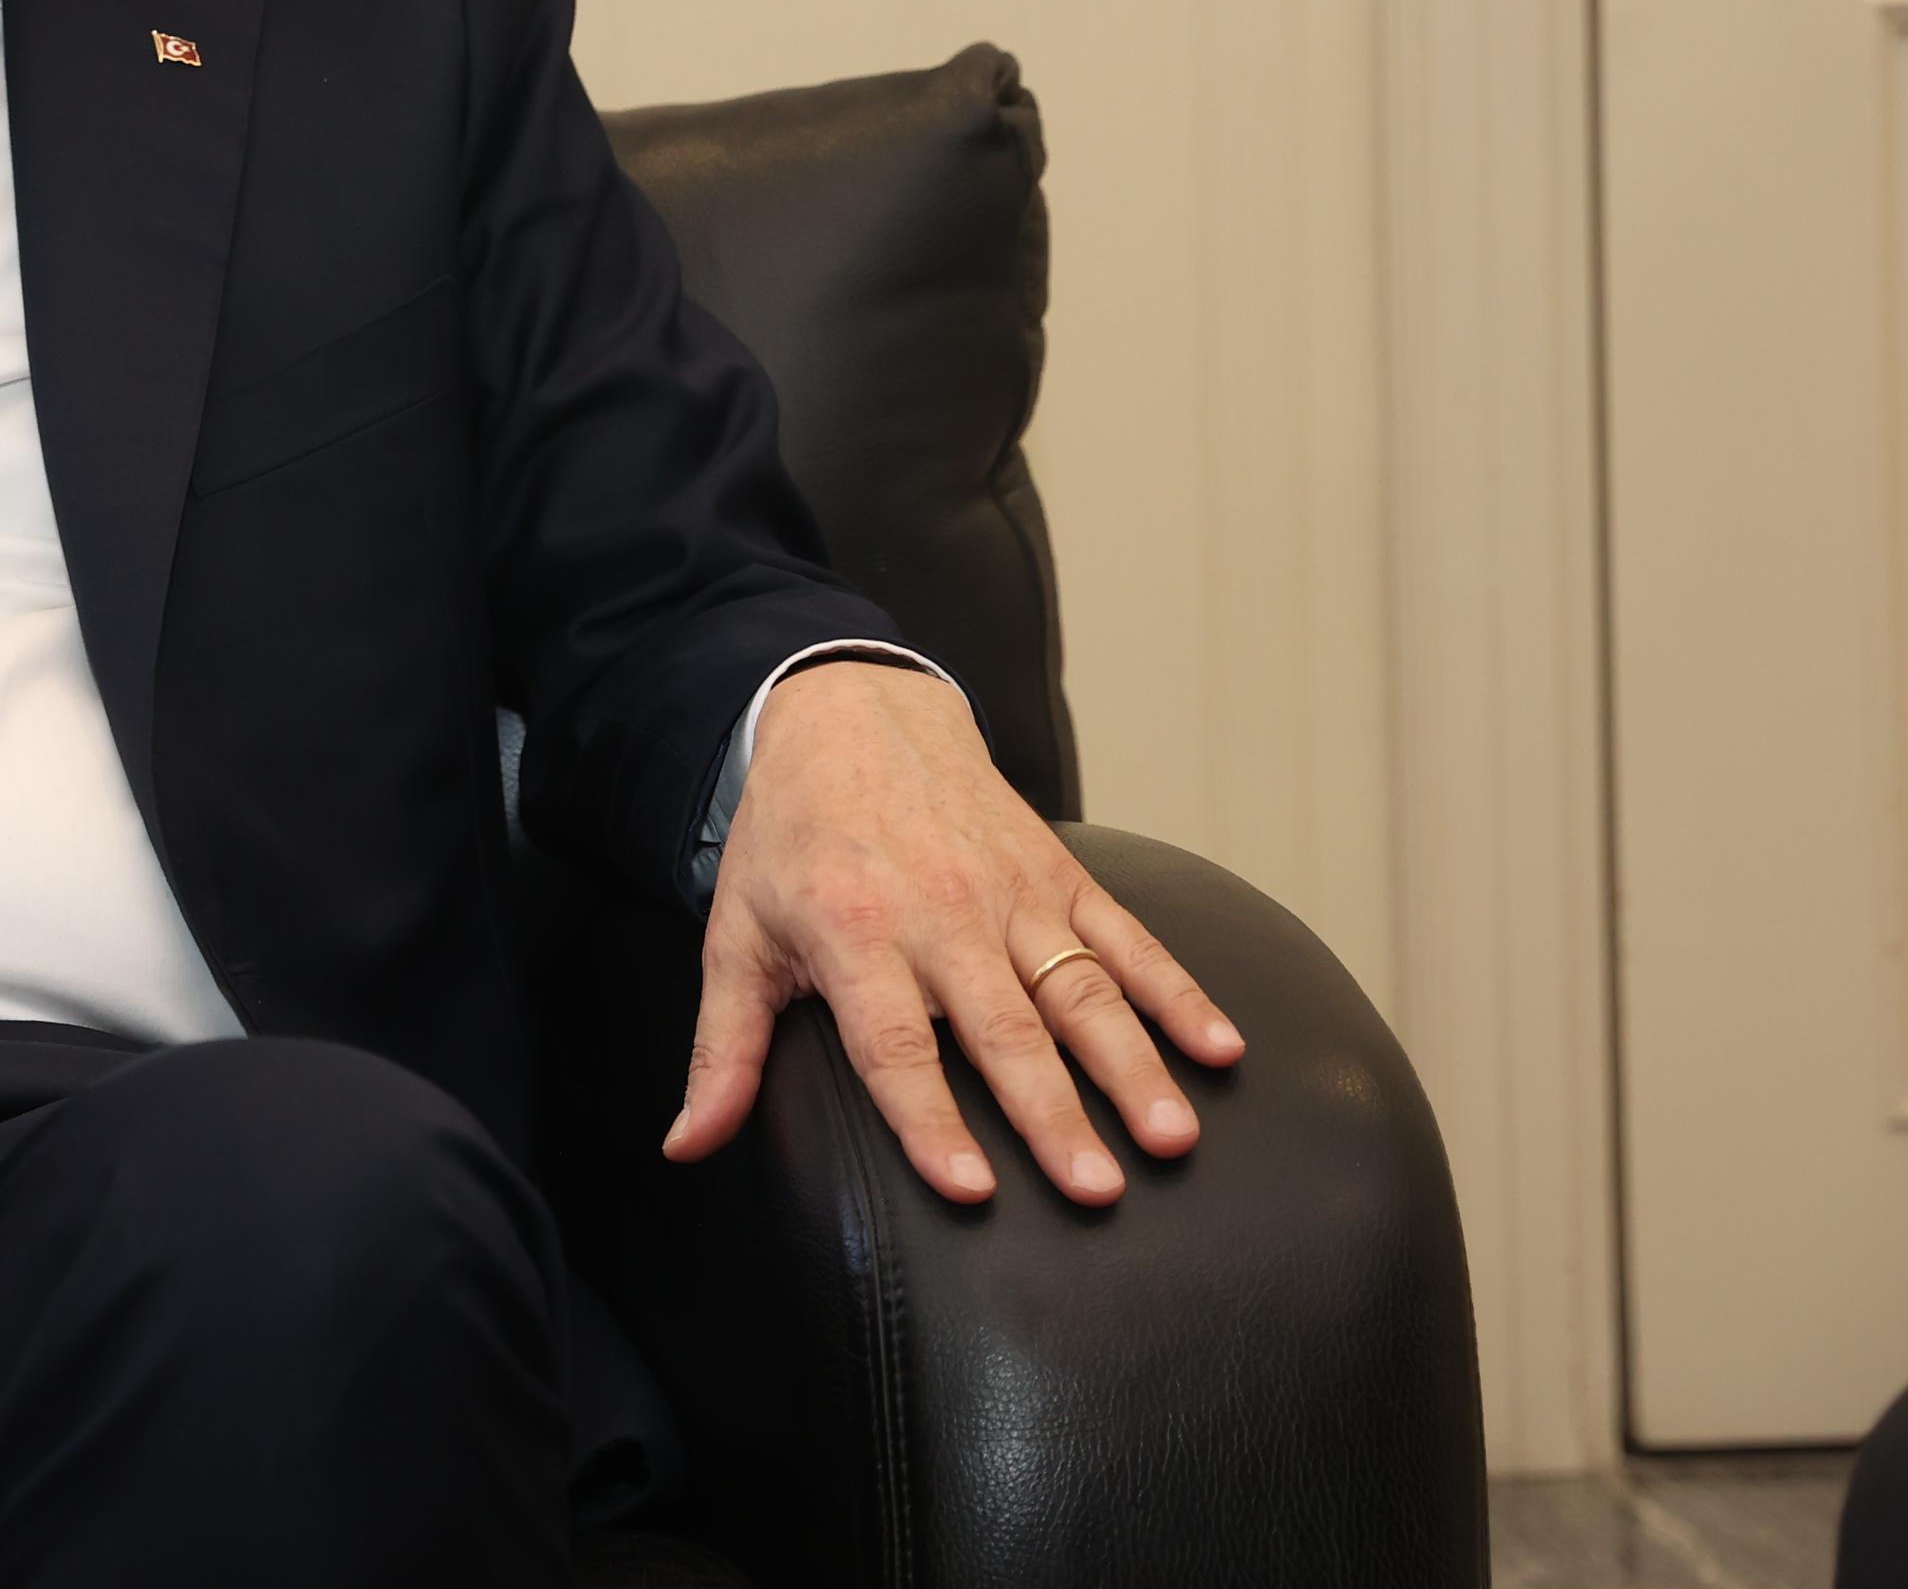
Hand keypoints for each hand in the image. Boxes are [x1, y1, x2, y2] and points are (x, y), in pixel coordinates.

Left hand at [666, 662, 1243, 1206]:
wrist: (852, 715)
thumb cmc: (790, 840)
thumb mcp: (737, 936)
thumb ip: (722, 1050)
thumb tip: (686, 1146)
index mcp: (853, 934)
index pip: (894, 1046)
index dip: (930, 1118)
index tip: (971, 1190)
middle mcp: (940, 915)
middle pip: (1003, 1030)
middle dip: (1052, 1116)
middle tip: (1096, 1193)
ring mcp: (1011, 892)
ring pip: (1081, 989)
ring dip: (1132, 1066)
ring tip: (1172, 1138)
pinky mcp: (1060, 873)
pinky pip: (1128, 937)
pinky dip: (1179, 991)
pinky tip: (1222, 1048)